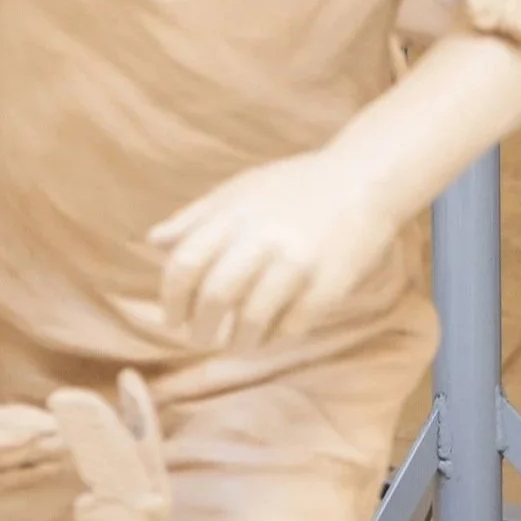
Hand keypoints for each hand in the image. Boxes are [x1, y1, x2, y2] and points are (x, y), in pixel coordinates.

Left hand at [149, 152, 397, 351]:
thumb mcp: (243, 187)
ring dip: (237, 342)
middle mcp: (262, 239)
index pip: (184, 266)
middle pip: (213, 299)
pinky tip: (273, 333)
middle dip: (200, 330)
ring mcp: (298, 263)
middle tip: (202, 338)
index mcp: (236, 215)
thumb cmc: (298, 183)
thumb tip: (154, 241)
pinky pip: (291, 328)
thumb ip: (197, 216)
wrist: (366, 177)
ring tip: (237, 343)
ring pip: (251, 322)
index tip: (174, 319)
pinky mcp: (329, 285)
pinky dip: (275, 337)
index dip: (171, 300)